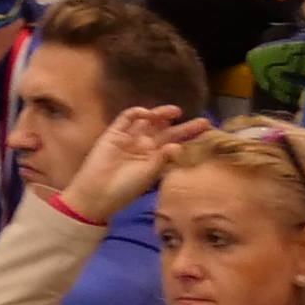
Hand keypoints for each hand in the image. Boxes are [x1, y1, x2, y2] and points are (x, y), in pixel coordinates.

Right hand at [55, 105, 208, 226]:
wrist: (97, 192)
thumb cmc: (125, 188)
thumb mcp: (149, 175)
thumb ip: (163, 159)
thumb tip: (178, 145)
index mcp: (154, 159)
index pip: (175, 143)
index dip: (190, 137)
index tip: (208, 132)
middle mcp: (144, 146)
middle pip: (166, 131)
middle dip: (183, 126)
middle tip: (203, 121)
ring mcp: (129, 138)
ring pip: (148, 121)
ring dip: (161, 115)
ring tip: (175, 112)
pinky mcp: (114, 132)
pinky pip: (127, 118)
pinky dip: (137, 113)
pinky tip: (148, 113)